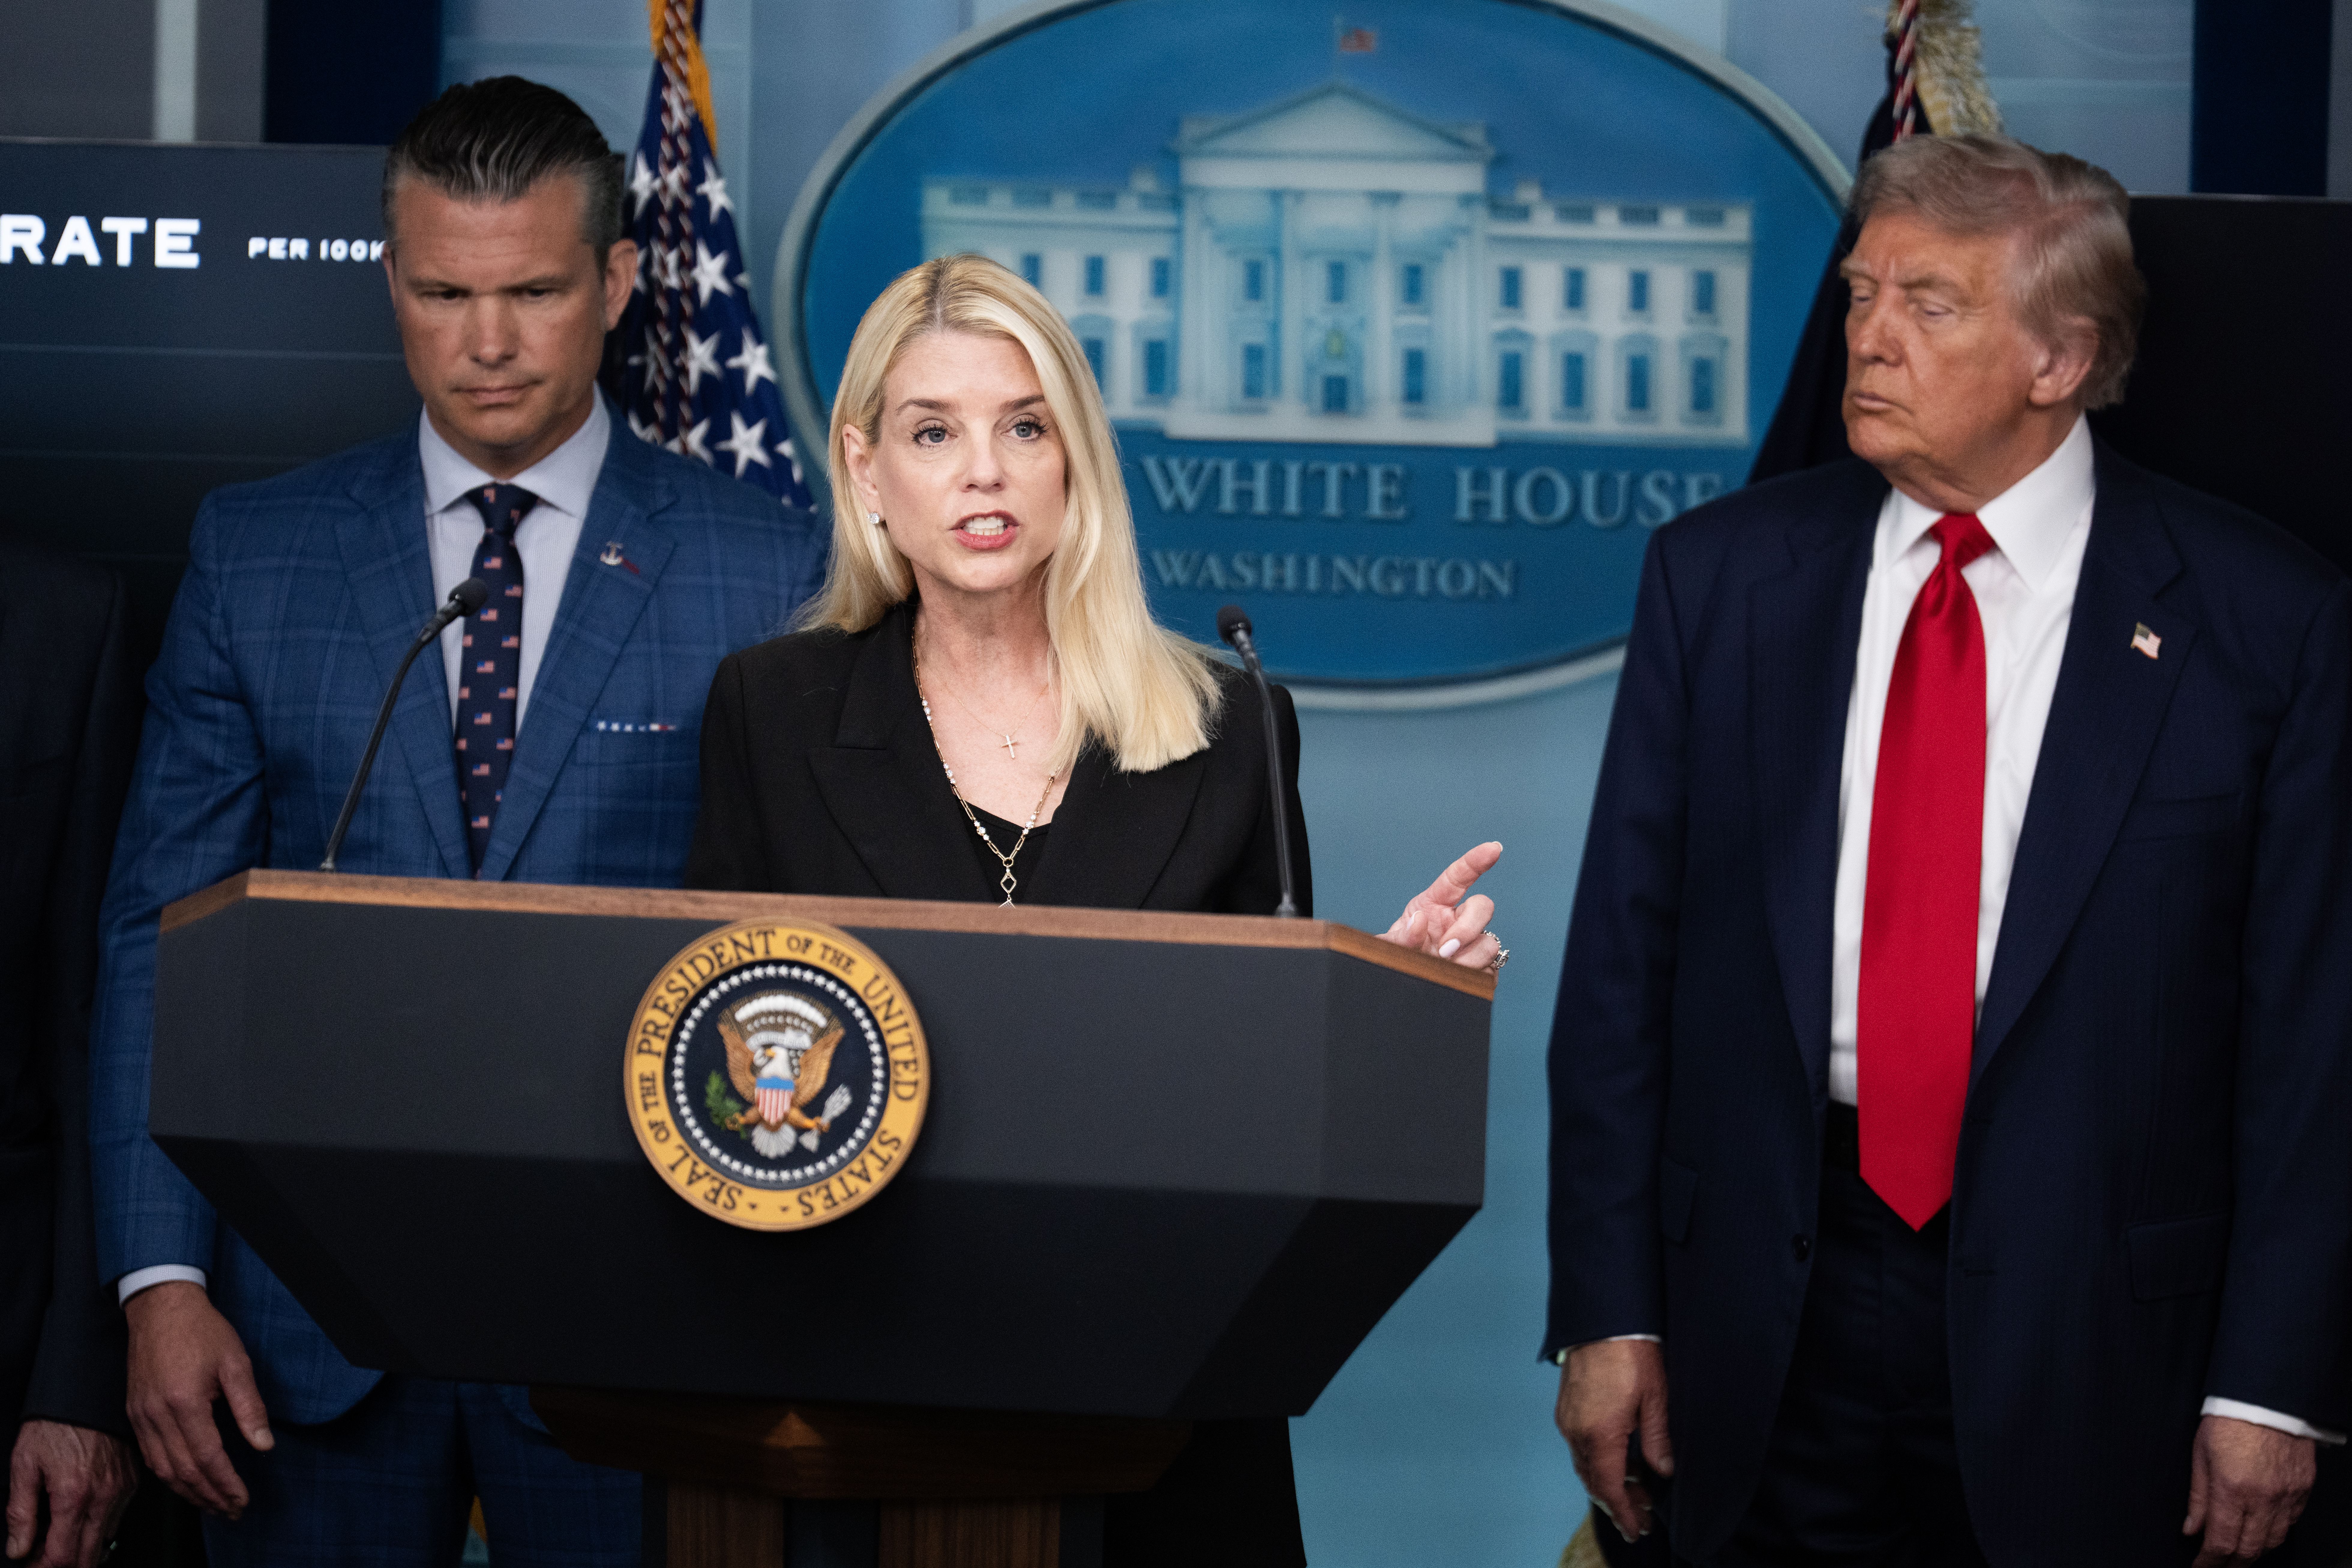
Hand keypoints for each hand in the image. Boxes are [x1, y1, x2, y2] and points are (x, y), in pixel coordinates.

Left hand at [6, 1421, 134, 1567]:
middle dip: (64, 1565)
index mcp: (73, 1495)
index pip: (62, 1556)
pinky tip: (79, 1521)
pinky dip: (97, 1529)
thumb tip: (18, 1549)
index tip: (30, 1566)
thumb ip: (20, 1513)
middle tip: (43, 1560)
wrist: (87, 1392)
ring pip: (104, 1541)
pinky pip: (117, 1519)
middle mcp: (103, 1496)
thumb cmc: (54, 1424)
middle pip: (87, 1556)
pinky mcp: (131, 1481)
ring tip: (58, 1540)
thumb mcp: (23, 1466)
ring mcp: (121, 1489)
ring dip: (81, 1550)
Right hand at [124, 1281, 271, 1517]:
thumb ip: (249, 1408)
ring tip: (212, 1504)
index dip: (226, 1484)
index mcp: (185, 1402)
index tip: (241, 1499)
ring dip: (188, 1492)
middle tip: (230, 1510)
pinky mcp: (134, 1413)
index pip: (208, 1458)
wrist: (161, 1308)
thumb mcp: (236, 1363)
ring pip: (163, 1469)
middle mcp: (157, 1415)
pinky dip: (168, 1475)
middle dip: (209, 1496)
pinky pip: (149, 1456)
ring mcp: (141, 1416)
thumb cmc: (202, 1331)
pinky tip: (186, 1482)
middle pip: (183, 1471)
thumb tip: (263, 1445)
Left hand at [1382, 841, 1502, 969]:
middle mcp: (1459, 919)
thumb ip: (1399, 935)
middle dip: (1467, 928)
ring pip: (1489, 943)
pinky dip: (1472, 978)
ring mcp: (1473, 943)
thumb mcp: (1390, 943)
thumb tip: (1419, 922)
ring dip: (1467, 960)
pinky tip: (1454, 981)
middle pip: (1483, 907)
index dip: (1476, 861)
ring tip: (1443, 971)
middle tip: (1443, 949)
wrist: (1407, 983)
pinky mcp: (1483, 968)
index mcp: (1436, 903)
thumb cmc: (1400, 955)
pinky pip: (1490, 971)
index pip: (1459, 876)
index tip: (1494, 848)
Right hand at [1556, 1338, 1673, 1542]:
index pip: (1609, 1487)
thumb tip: (1663, 1470)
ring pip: (1585, 1465)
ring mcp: (1568, 1419)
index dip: (1623, 1512)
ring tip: (1636, 1492)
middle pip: (1594, 1481)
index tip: (1635, 1529)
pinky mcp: (1567, 1408)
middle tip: (1641, 1518)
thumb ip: (1657, 1439)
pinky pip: (1580, 1447)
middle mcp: (1577, 1430)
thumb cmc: (1632, 1352)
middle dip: (1617, 1503)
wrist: (1603, 1318)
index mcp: (1600, 1433)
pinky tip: (1619, 1461)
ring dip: (1607, 1483)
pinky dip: (1598, 1462)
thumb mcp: (1656, 1397)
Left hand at [2185, 1413, 2314, 1564]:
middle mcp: (2263, 1498)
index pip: (2221, 1541)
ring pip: (2273, 1540)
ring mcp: (2287, 1496)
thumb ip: (2197, 1497)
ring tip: (2239, 1554)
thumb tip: (2191, 1530)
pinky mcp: (2303, 1489)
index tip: (2200, 1567)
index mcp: (2231, 1489)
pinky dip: (2276, 1533)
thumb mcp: (2200, 1455)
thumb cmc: (2228, 1421)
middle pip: (2250, 1549)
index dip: (2209, 1562)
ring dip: (2255, 1552)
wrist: (2267, 1398)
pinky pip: (2291, 1523)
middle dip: (2232, 1564)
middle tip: (2219, 1567)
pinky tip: (2263, 1532)